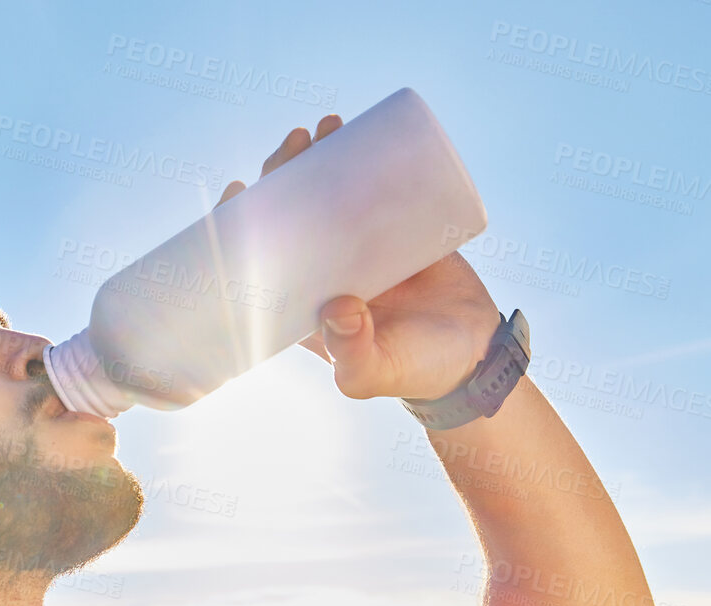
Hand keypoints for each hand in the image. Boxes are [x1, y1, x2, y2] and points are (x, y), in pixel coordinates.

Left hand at [217, 115, 503, 401]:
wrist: (475, 354)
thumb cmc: (417, 370)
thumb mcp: (376, 372)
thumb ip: (354, 355)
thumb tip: (335, 310)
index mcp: (300, 301)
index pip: (255, 257)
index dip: (237, 223)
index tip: (236, 190)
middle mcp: (322, 270)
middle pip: (288, 213)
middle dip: (281, 174)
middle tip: (293, 145)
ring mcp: (358, 247)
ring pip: (326, 192)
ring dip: (317, 157)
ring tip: (323, 128)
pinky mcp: (396, 229)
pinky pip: (371, 187)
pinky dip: (361, 157)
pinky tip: (353, 130)